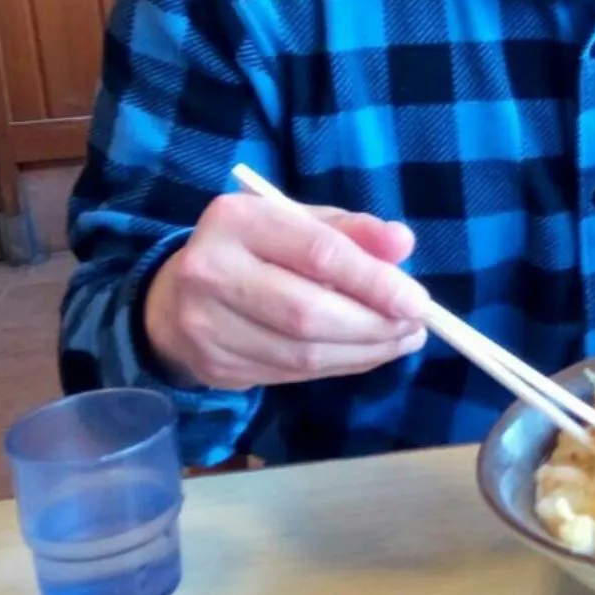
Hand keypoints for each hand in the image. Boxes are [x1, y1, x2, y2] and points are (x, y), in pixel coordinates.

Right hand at [144, 192, 430, 390]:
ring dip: (363, 352)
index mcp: (236, 220)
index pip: (318, 253)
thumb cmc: (255, 248)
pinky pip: (291, 374)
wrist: (176, 296)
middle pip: (307, 312)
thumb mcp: (300, 222)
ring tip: (400, 341)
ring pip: (301, 352)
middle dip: (373, 325)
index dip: (374, 282)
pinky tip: (366, 353)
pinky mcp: (214, 366)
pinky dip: (339, 366)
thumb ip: (353, 231)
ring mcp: (206, 325)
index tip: (419, 301)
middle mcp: (211, 271)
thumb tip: (403, 244)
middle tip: (415, 327)